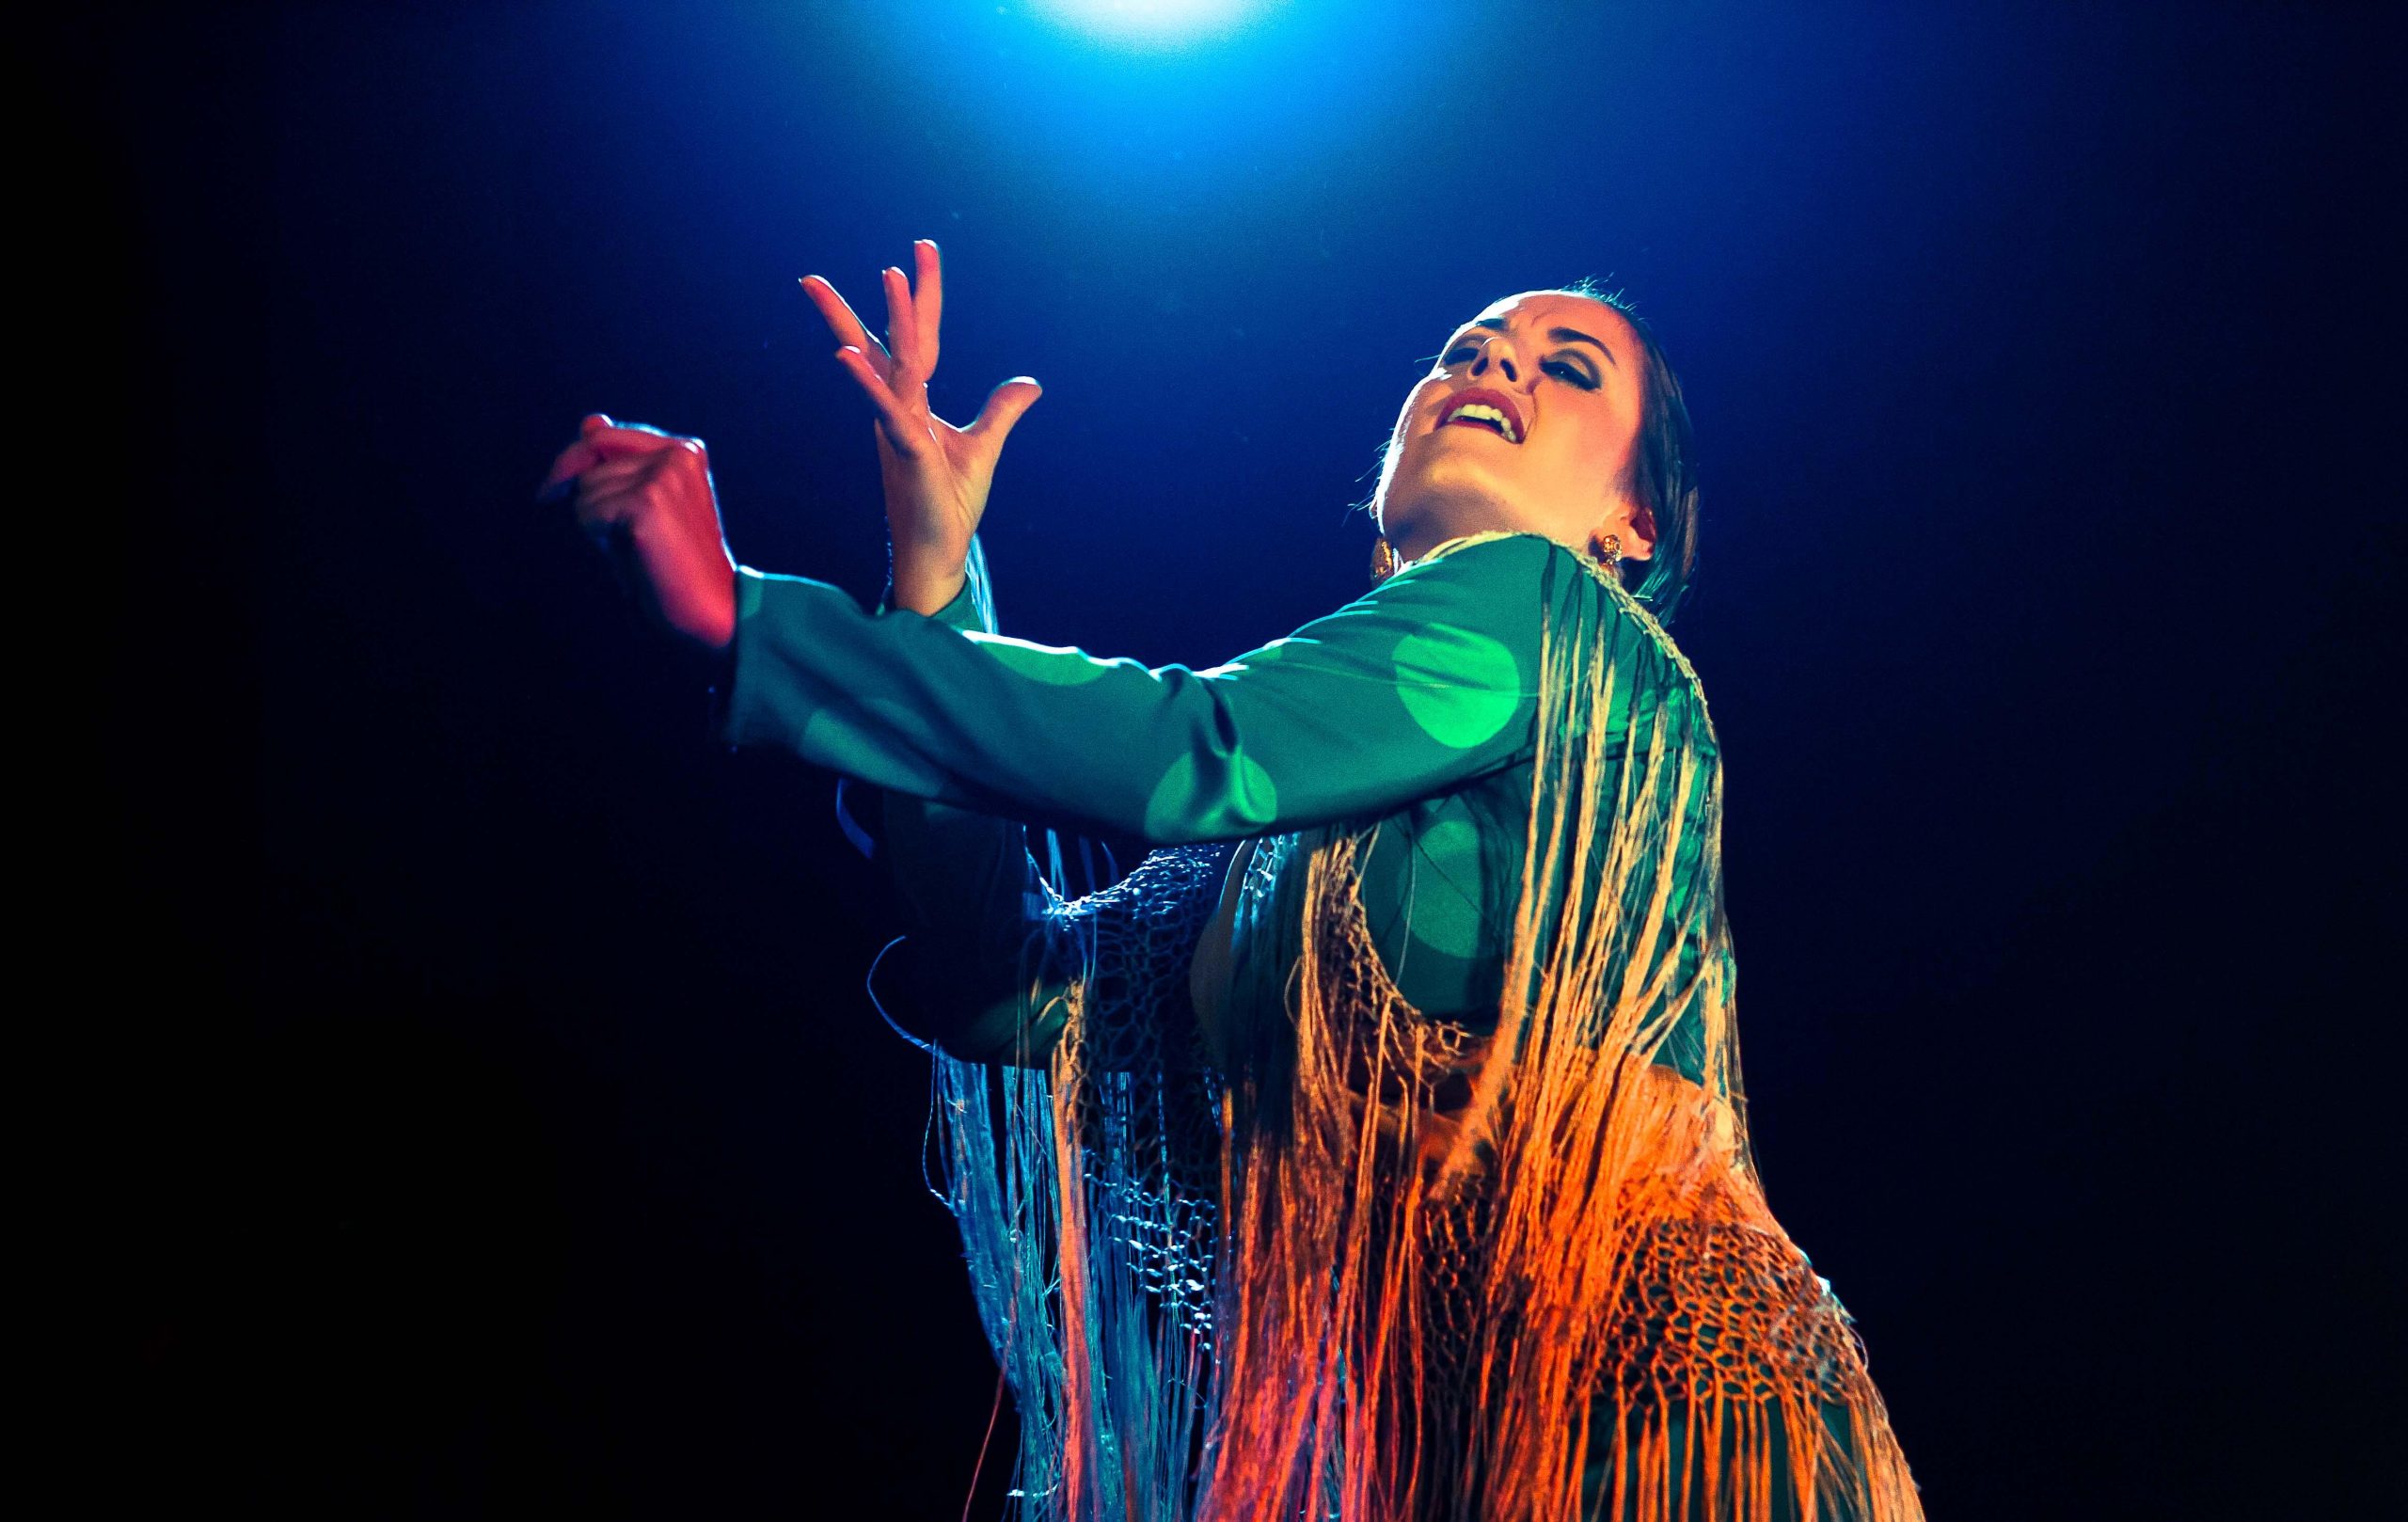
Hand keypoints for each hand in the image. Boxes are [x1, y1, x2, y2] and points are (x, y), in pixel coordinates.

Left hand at [541, 414, 736, 650]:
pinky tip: (631, 554)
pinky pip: (586, 512)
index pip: (604, 435)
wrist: (714, 608)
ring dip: (595, 523)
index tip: (551, 489)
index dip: (573, 461)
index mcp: (685, 450)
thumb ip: (620, 463)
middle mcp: (677, 453)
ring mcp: (663, 475)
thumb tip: (590, 420)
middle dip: (576, 488)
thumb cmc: (677, 563)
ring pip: (585, 488)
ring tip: (633, 547)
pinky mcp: (646, 502)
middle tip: (577, 516)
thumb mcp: (647, 504)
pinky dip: (597, 538)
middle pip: (590, 455)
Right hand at [800, 240, 1039, 614]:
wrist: (937, 547)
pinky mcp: (904, 449)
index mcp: (914, 398)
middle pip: (895, 338)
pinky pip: (887, 409)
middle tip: (893, 252)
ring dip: (892, 318)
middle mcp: (901, 403)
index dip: (920, 296)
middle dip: (895, 295)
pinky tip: (844, 354)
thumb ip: (1001, 410)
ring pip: (895, 362)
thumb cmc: (950, 500)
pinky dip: (869, 382)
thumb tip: (1030, 383)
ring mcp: (899, 423)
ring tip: (890, 275)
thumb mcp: (983, 445)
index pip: (918, 337)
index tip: (919, 251)